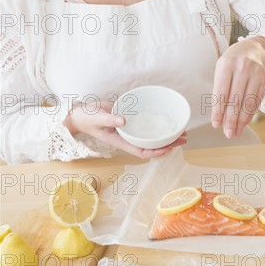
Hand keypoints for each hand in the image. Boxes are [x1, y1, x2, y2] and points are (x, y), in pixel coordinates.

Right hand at [63, 100, 186, 157]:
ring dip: (165, 135)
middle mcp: (128, 137)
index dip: (157, 152)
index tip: (170, 148)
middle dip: (168, 144)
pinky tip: (165, 120)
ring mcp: (129, 129)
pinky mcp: (129, 119)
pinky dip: (156, 123)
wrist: (80, 113)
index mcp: (121, 141)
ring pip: (150, 135)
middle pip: (151, 144)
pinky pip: (145, 124)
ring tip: (181, 131)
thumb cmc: (87, 119)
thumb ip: (110, 120)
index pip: (142, 151)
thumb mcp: (97, 118)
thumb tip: (124, 121)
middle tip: (183, 138)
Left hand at [211, 36, 264, 137]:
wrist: (258, 47)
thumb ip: (220, 88)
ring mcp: (256, 73)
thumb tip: (218, 115)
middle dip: (231, 120)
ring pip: (248, 103)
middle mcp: (242, 68)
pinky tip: (245, 123)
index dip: (218, 111)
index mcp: (226, 64)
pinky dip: (251, 114)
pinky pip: (257, 101)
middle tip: (227, 133)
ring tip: (235, 132)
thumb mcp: (223, 68)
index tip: (216, 125)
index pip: (221, 93)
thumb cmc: (235, 60)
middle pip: (235, 100)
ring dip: (242, 121)